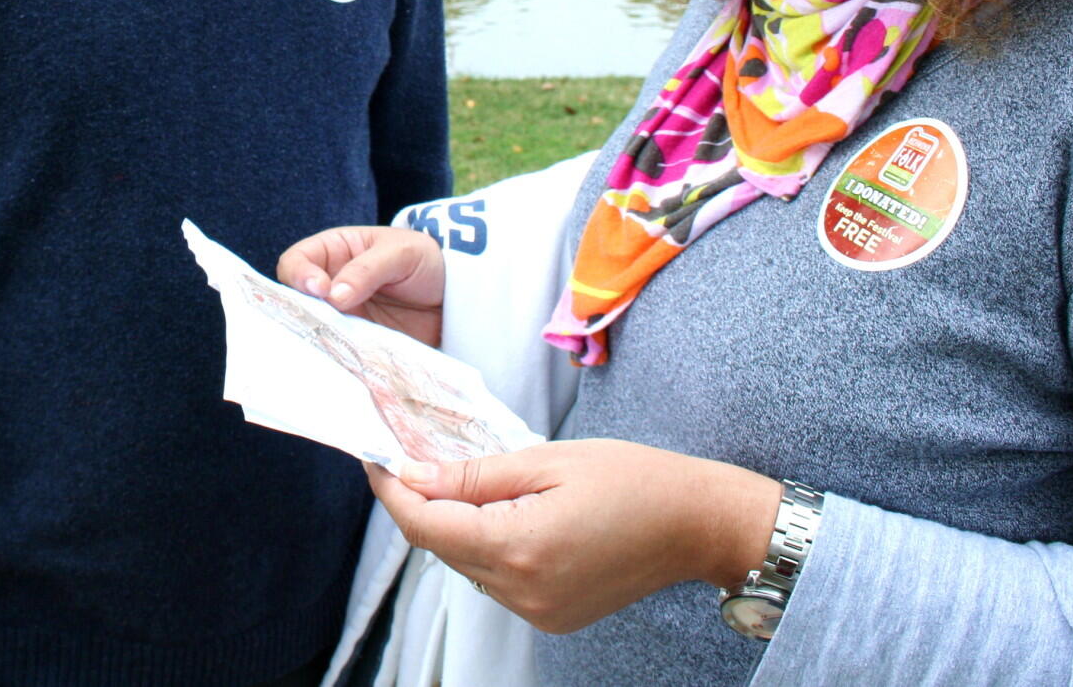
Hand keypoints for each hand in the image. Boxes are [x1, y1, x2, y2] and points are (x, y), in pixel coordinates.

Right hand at [276, 225, 444, 346]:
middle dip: (302, 309)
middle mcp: (330, 285)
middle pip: (297, 299)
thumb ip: (366, 269)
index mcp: (334, 251)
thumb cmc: (426, 261)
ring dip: (319, 336)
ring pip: (314, 328)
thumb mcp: (400, 253)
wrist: (456, 298)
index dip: (299, 274)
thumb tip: (333, 296)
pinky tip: (346, 360)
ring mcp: (342, 317)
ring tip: (332, 344)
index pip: (298, 260)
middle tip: (320, 321)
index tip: (320, 289)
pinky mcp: (357, 343)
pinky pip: (338, 351)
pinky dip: (338, 356)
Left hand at [366, 440, 781, 633]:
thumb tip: (413, 475)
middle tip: (416, 456)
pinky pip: (495, 578)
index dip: (393, 492)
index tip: (377, 459)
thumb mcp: (547, 460)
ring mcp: (537, 612)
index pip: (426, 527)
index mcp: (519, 548)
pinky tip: (502, 513)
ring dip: (455, 525)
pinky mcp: (551, 616)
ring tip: (463, 480)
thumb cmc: (631, 479)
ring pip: (466, 564)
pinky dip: (486, 544)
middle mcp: (522, 592)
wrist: (695, 524)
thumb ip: (474, 476)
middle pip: (442, 547)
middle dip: (423, 502)